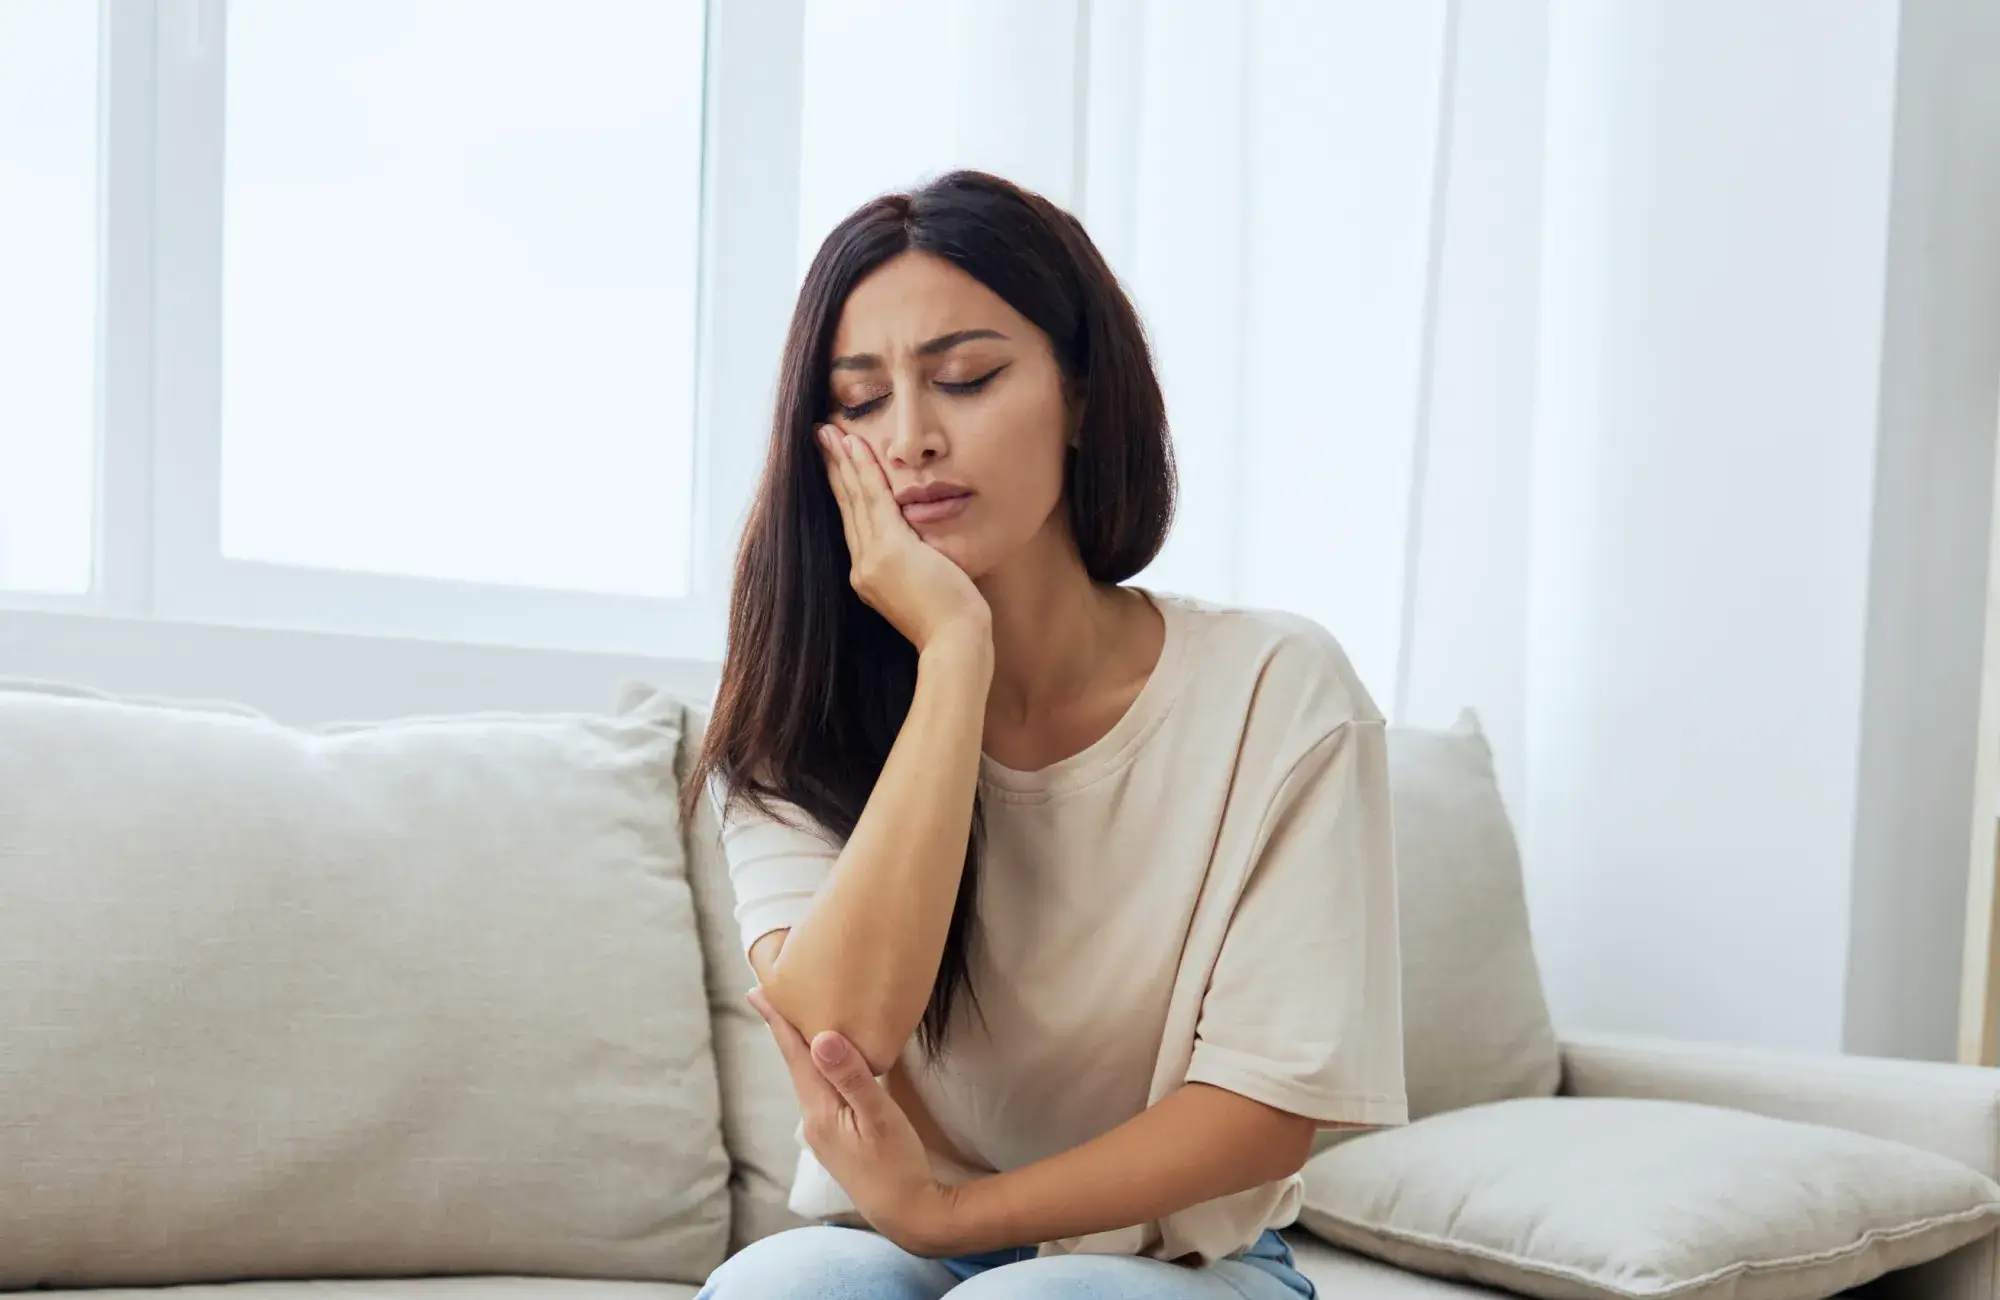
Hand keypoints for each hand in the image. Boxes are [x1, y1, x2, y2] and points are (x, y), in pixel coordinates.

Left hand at [748, 987, 958, 1256]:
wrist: (906, 1215)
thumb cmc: (899, 1165)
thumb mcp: (880, 1118)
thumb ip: (851, 1077)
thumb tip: (821, 1038)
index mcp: (820, 1111)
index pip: (794, 1055)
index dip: (777, 1021)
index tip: (756, 991)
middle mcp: (813, 1120)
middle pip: (796, 1064)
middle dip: (783, 1029)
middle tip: (770, 995)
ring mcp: (822, 1132)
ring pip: (807, 1078)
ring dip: (799, 1048)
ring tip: (793, 1021)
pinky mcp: (835, 1139)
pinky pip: (819, 1092)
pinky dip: (816, 1069)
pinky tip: (823, 1064)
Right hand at [817, 425, 990, 653]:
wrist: (955, 642)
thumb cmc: (951, 621)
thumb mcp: (924, 587)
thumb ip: (913, 564)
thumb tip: (920, 548)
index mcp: (868, 577)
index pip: (853, 523)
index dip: (843, 489)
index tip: (834, 462)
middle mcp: (862, 567)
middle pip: (846, 507)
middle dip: (834, 468)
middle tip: (821, 436)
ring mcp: (872, 559)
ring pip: (855, 499)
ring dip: (843, 461)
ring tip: (829, 432)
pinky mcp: (890, 550)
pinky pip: (874, 500)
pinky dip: (864, 471)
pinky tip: (855, 445)